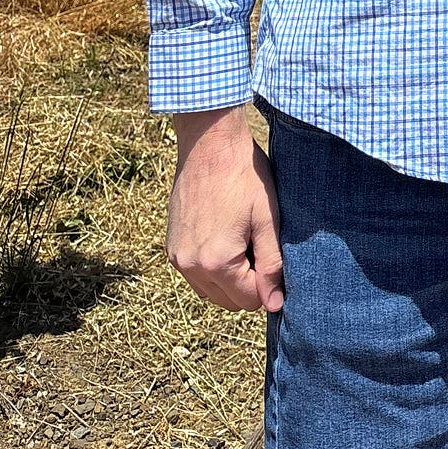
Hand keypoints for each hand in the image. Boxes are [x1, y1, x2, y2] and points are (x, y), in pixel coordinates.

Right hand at [166, 107, 284, 312]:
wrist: (209, 143)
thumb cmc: (245, 175)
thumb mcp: (268, 218)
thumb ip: (271, 265)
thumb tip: (275, 305)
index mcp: (216, 261)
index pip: (249, 300)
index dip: (268, 284)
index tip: (274, 256)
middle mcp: (190, 265)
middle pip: (228, 301)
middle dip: (248, 283)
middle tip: (259, 246)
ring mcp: (177, 257)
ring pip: (210, 290)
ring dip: (230, 278)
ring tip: (244, 239)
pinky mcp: (171, 246)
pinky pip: (195, 274)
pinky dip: (212, 267)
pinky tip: (226, 236)